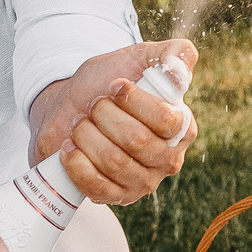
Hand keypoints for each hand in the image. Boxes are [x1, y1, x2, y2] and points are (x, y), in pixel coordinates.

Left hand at [29, 40, 199, 204]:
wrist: (69, 107)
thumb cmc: (106, 83)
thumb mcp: (138, 58)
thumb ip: (172, 54)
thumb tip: (182, 67)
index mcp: (181, 127)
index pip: (166, 120)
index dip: (134, 100)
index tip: (114, 84)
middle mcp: (168, 159)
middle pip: (137, 141)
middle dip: (105, 115)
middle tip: (94, 105)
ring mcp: (143, 182)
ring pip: (114, 162)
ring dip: (87, 135)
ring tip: (80, 123)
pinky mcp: (116, 197)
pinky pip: (98, 187)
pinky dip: (77, 163)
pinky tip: (70, 147)